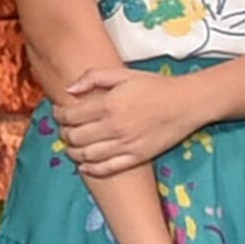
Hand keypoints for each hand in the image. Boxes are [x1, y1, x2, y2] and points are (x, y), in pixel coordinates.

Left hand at [53, 66, 197, 176]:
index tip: (59, 113)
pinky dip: (91, 169)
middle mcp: (114, 127)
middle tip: (64, 130)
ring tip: (71, 147)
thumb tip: (69, 90)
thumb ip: (94, 78)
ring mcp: (125, 145)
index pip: (71, 116)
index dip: (59, 115)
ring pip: (87, 155)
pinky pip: (107, 168)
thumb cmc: (155, 86)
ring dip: (73, 152)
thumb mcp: (124, 74)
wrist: (186, 103)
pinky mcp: (136, 157)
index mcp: (109, 105)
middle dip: (64, 134)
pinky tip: (84, 165)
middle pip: (75, 137)